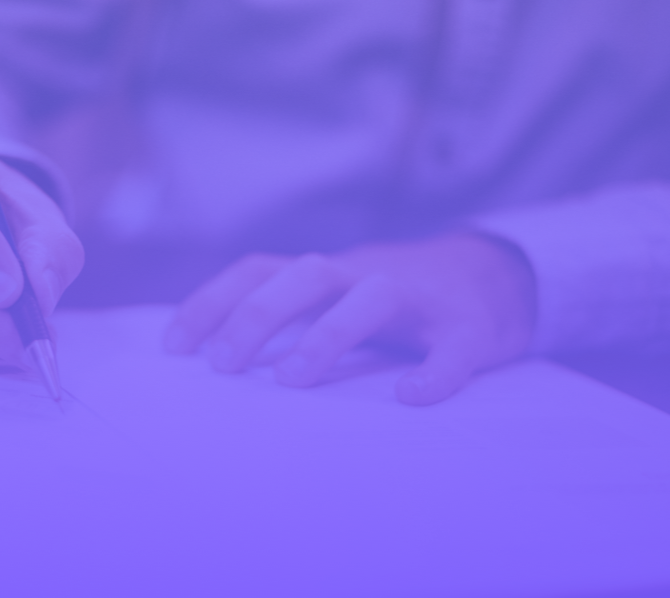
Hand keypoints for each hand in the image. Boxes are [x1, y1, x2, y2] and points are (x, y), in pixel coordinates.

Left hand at [163, 234, 535, 404]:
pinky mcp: (469, 328)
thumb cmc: (394, 300)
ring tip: (292, 381)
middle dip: (257, 315)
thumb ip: (287, 317)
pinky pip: (452, 347)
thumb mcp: (335, 296)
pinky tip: (411, 397)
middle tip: (222, 367)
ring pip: (372, 297)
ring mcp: (419, 299)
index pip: (259, 270)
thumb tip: (211, 359)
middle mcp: (365, 275)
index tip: (174, 347)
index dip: (213, 302)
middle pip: (305, 275)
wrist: (495, 276)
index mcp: (327, 274)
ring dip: (328, 334)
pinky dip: (434, 371)